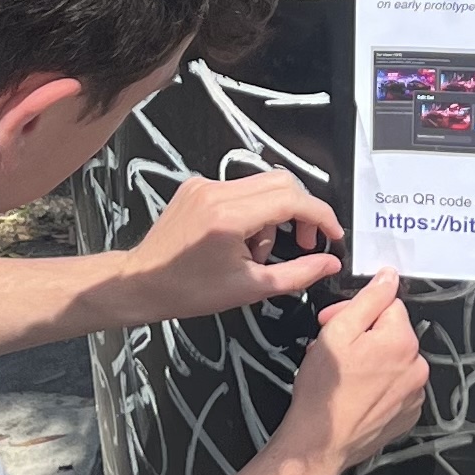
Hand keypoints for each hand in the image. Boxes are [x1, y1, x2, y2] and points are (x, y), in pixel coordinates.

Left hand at [126, 171, 345, 323]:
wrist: (142, 282)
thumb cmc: (188, 290)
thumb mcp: (250, 289)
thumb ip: (297, 273)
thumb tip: (328, 262)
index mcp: (229, 217)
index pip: (292, 200)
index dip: (320, 216)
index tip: (332, 234)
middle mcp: (216, 192)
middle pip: (282, 183)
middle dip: (302, 212)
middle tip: (303, 242)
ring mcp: (205, 185)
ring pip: (263, 185)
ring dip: (275, 215)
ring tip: (259, 252)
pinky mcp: (197, 186)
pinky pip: (240, 189)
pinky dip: (253, 212)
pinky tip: (240, 240)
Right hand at [273, 272, 429, 474]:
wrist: (320, 443)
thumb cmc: (323, 390)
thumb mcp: (338, 332)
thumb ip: (368, 299)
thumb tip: (389, 276)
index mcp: (402, 341)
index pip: (387, 304)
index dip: (355, 310)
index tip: (331, 322)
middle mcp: (417, 366)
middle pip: (391, 332)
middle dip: (362, 333)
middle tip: (331, 348)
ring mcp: (415, 393)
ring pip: (393, 360)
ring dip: (370, 359)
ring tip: (341, 374)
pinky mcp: (407, 414)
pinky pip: (395, 386)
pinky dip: (377, 384)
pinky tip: (354, 393)